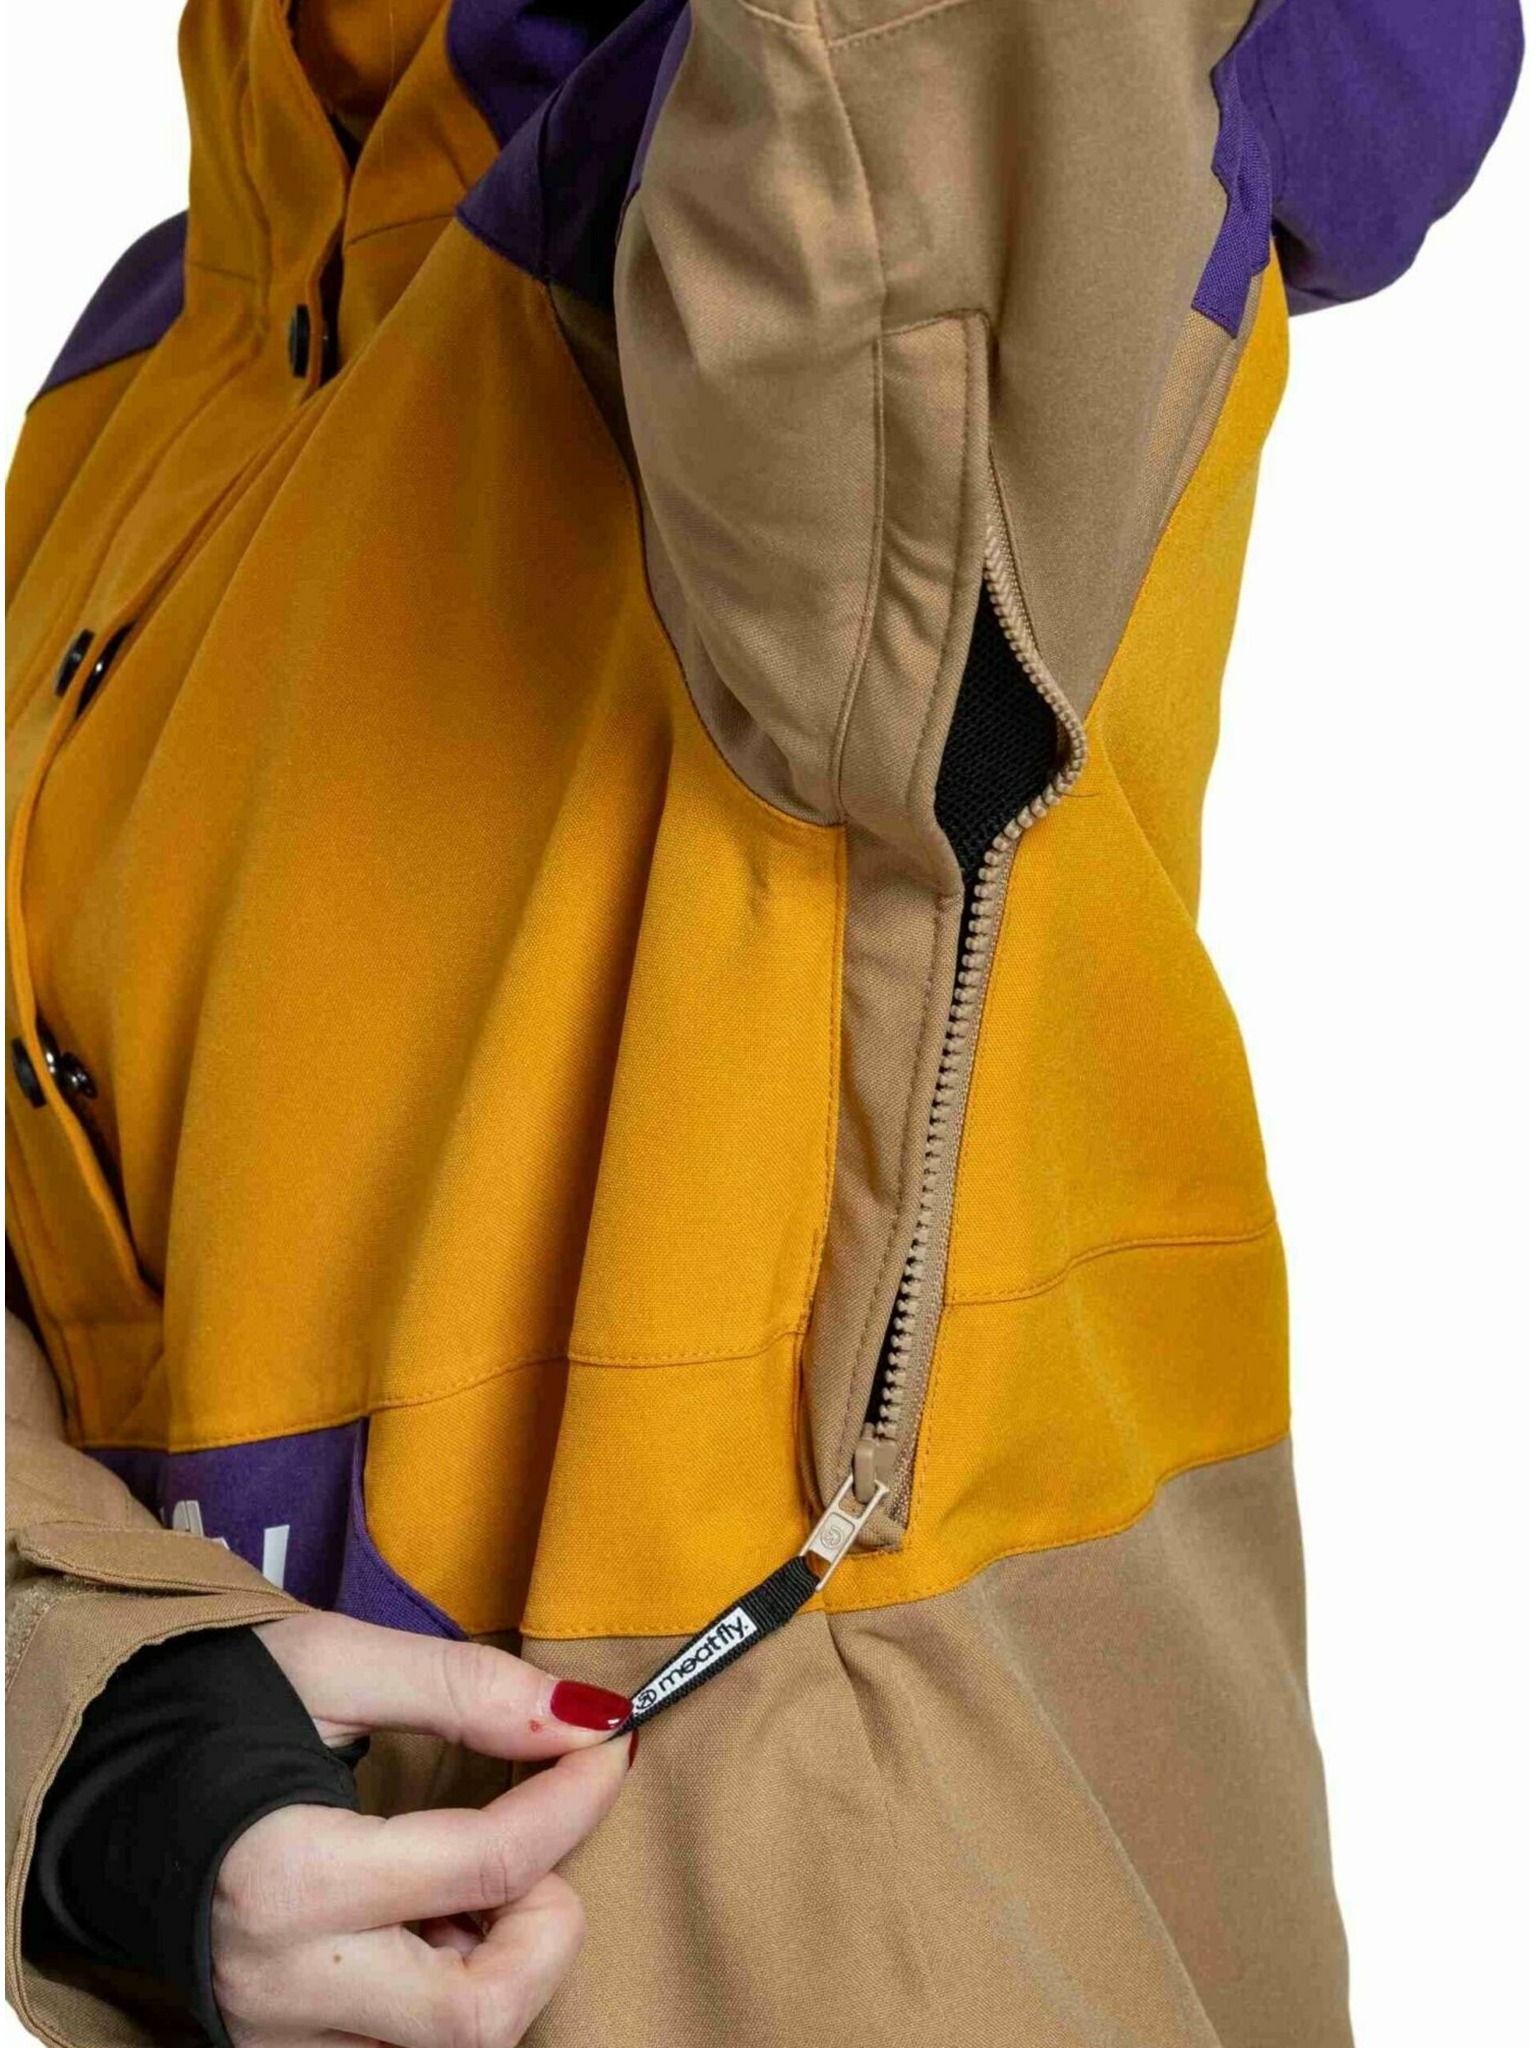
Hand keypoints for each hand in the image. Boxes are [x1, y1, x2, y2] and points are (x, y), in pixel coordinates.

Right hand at [213, 1611, 633, 2045]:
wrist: (102, 1777)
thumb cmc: (211, 1708)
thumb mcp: (335, 1663)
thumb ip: (466, 1688)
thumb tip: (586, 1716)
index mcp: (289, 1874)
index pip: (486, 1866)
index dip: (575, 1800)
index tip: (609, 1746)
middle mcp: (282, 1981)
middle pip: (476, 2016)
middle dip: (545, 1930)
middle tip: (531, 1850)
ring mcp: (274, 2031)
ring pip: (445, 2047)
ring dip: (496, 1965)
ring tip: (467, 1881)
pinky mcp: (274, 2047)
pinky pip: (398, 2047)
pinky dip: (444, 1989)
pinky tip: (425, 1920)